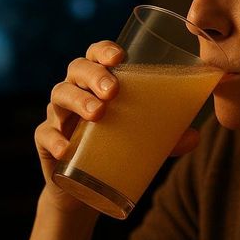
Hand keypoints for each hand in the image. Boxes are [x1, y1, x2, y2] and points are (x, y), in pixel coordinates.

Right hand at [35, 41, 201, 212]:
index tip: (119, 58)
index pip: (96, 54)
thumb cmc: (116, 149)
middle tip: (113, 91)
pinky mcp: (45, 142)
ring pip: (59, 96)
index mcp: (96, 82)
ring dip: (77, 100)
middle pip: (76, 69)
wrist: (85, 189)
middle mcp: (75, 91)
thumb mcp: (143, 142)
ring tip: (98, 114)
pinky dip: (54, 139)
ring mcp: (57, 115)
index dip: (104, 50)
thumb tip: (195, 136)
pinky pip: (44, 135)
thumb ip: (167, 138)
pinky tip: (66, 148)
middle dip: (94, 75)